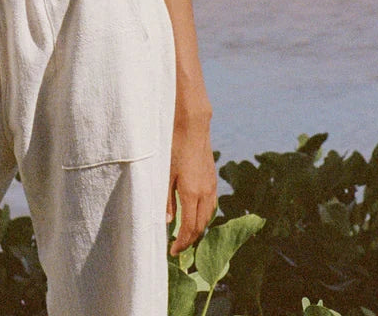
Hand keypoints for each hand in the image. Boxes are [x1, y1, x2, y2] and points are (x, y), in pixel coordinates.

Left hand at [166, 111, 216, 254]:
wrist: (192, 126)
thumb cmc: (173, 146)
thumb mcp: (164, 173)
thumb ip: (166, 198)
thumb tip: (168, 221)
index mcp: (192, 194)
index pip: (189, 228)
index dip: (182, 243)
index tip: (172, 251)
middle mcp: (205, 193)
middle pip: (201, 225)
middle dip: (190, 239)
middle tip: (178, 246)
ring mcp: (211, 185)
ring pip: (208, 216)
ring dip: (198, 227)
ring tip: (185, 233)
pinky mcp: (213, 178)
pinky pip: (211, 204)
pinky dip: (203, 215)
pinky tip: (195, 213)